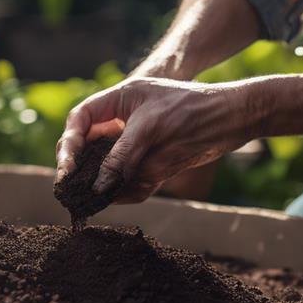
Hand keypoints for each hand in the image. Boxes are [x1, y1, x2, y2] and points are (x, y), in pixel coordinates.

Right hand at [55, 77, 254, 202]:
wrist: (234, 120)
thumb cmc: (193, 109)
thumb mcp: (151, 127)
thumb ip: (122, 156)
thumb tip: (98, 186)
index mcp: (119, 102)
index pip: (81, 120)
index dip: (69, 142)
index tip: (67, 166)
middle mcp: (125, 124)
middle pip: (89, 147)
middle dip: (80, 167)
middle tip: (70, 188)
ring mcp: (139, 146)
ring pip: (109, 169)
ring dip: (102, 184)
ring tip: (89, 201)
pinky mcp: (154, 165)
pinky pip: (133, 183)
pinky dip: (129, 192)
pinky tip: (120, 197)